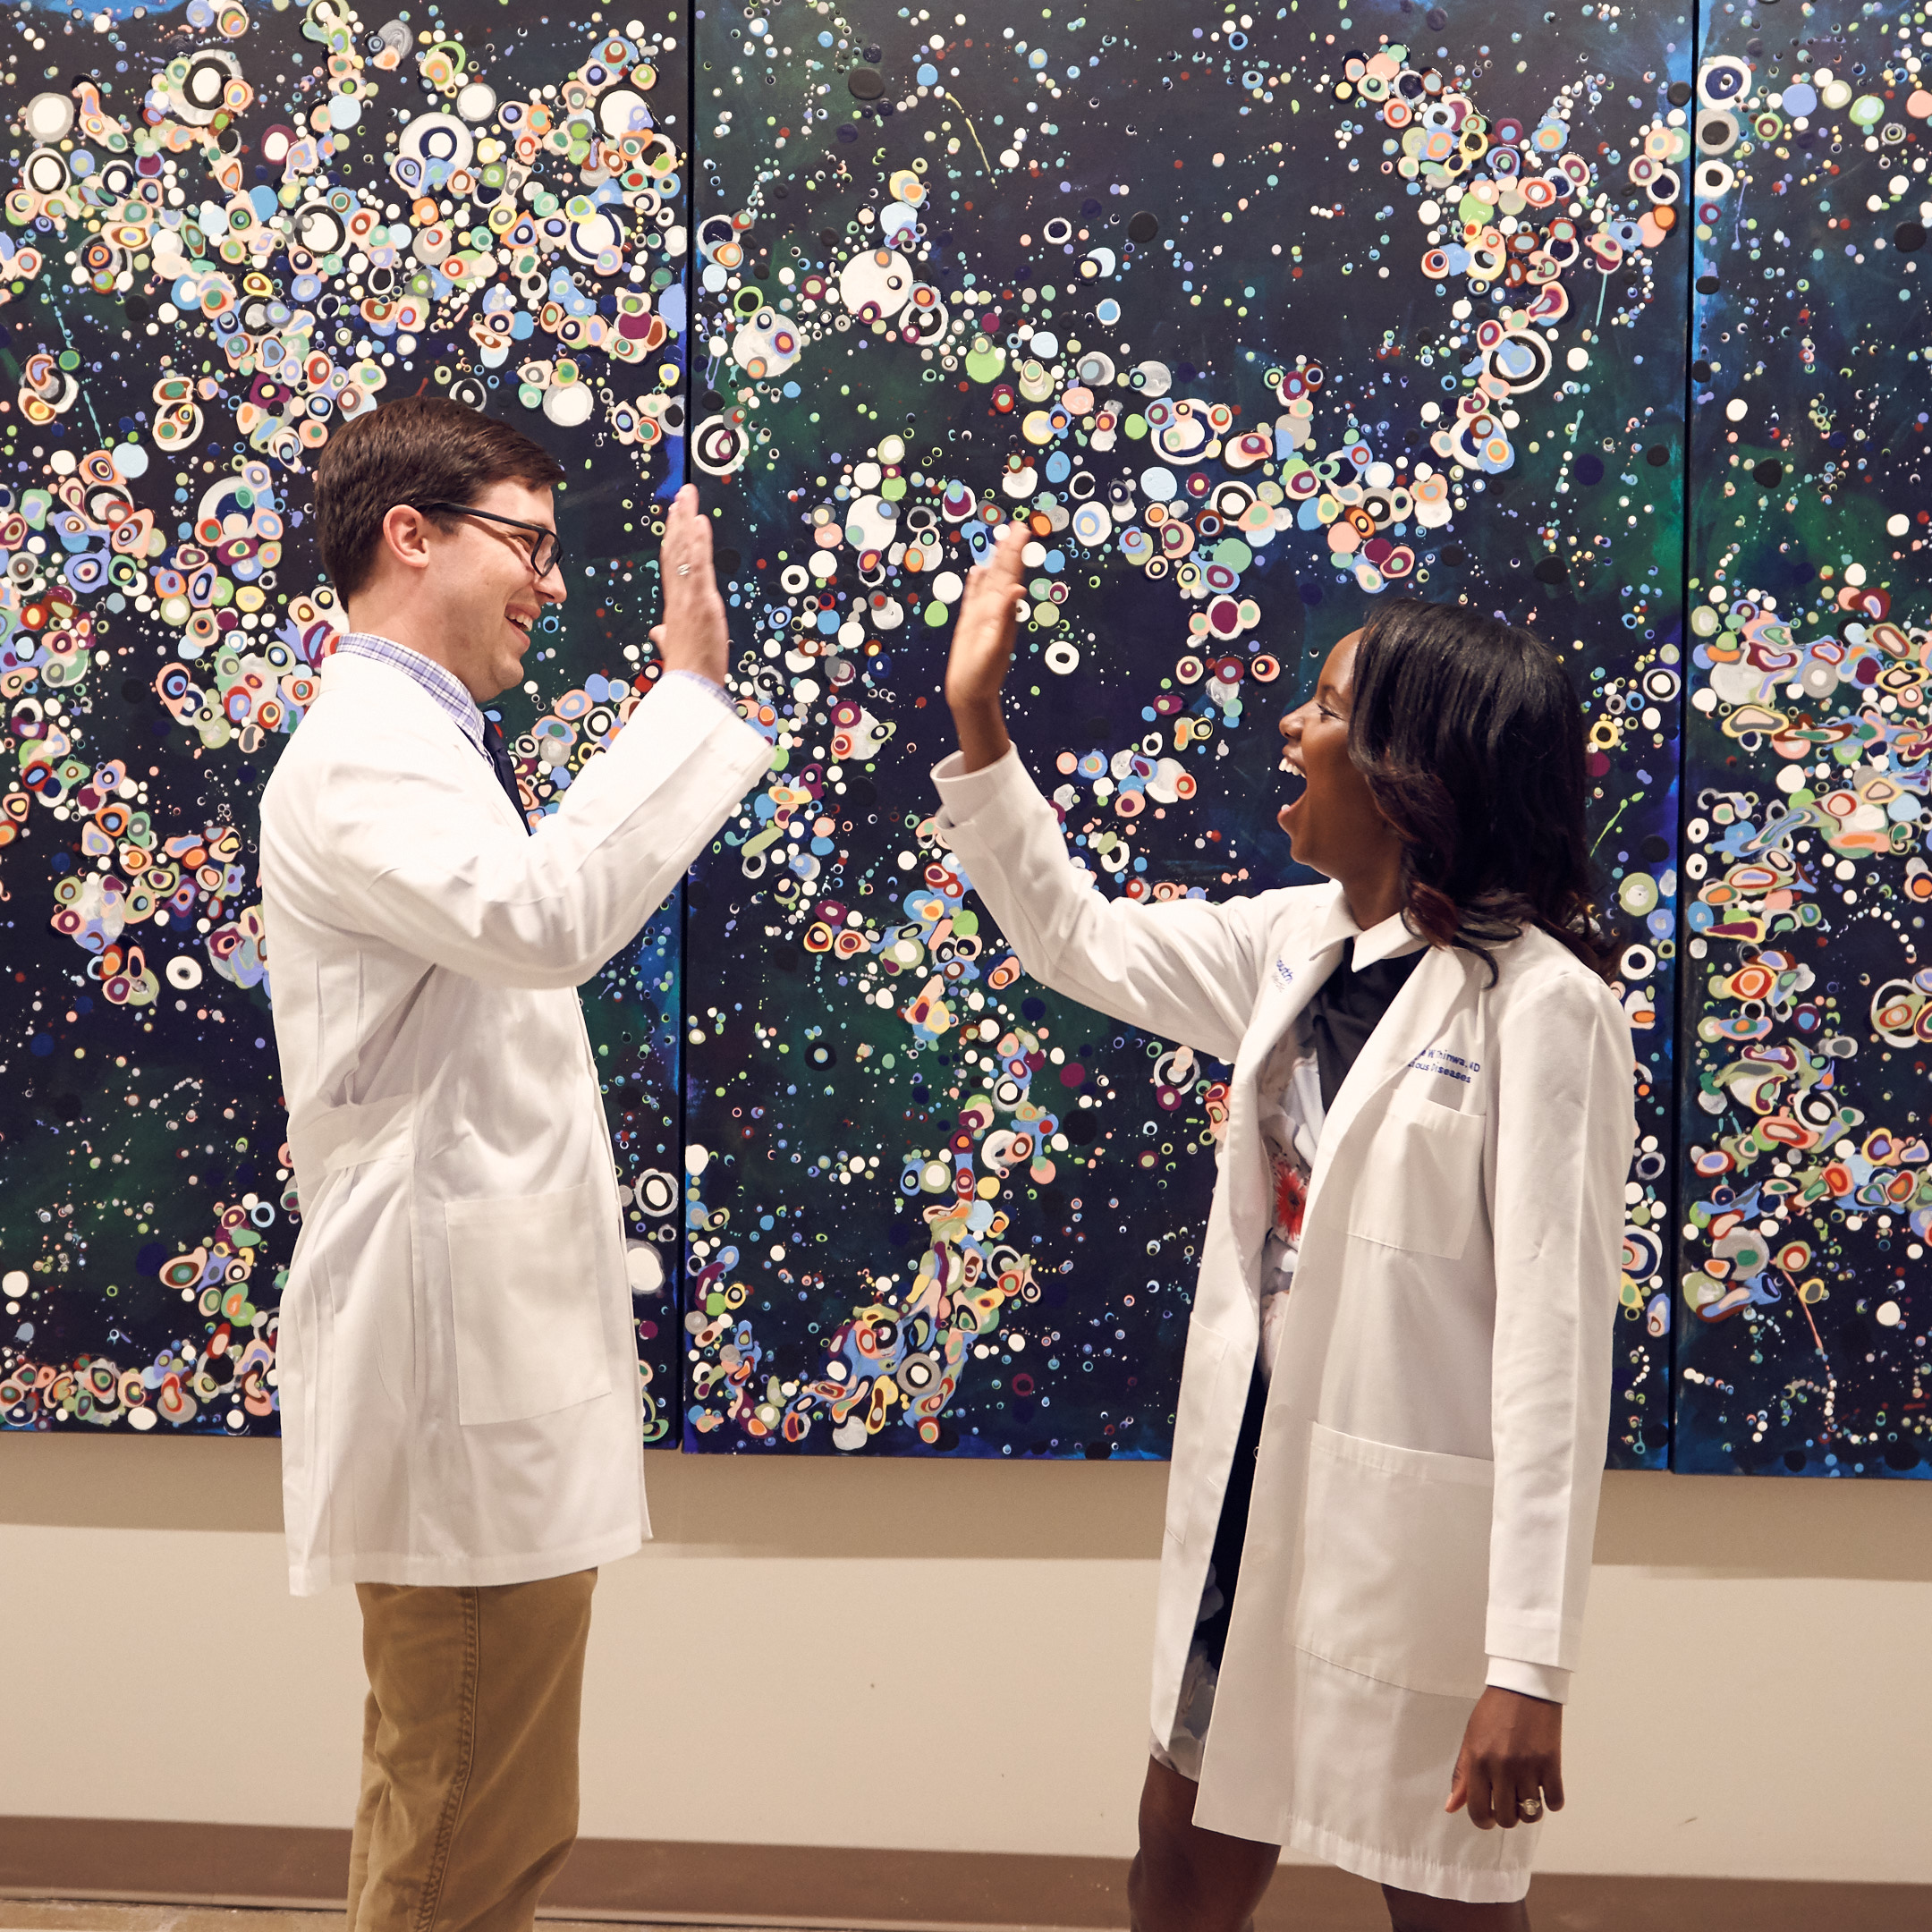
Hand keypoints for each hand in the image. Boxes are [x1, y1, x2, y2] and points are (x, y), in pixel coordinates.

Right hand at [649, 483, 729, 688]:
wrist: (689, 688)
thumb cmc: (686, 672)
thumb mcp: (675, 648)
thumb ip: (667, 636)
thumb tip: (659, 633)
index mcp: (674, 606)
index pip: (672, 565)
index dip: (673, 539)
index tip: (675, 518)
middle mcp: (679, 597)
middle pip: (675, 551)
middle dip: (678, 521)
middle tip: (681, 495)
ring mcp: (689, 597)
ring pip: (685, 553)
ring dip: (686, 522)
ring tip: (688, 497)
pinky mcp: (702, 601)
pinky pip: (699, 566)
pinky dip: (699, 542)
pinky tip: (700, 522)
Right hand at [944, 519, 1028, 771]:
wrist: (970, 694)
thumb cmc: (982, 675)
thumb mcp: (994, 646)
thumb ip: (1004, 617)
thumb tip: (1016, 589)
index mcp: (1003, 613)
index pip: (1011, 576)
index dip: (1015, 554)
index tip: (1022, 531)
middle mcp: (995, 611)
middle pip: (1003, 573)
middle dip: (1009, 550)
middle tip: (1017, 526)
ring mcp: (982, 616)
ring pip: (990, 581)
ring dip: (996, 560)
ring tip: (1001, 540)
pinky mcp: (970, 624)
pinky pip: (974, 597)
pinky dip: (977, 582)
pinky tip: (979, 569)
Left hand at [1445, 1687, 1563, 1830]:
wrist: (1523, 1687)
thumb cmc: (1493, 1711)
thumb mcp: (1471, 1739)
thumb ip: (1462, 1774)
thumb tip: (1451, 1806)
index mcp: (1478, 1761)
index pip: (1478, 1810)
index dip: (1483, 1821)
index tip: (1488, 1818)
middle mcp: (1502, 1768)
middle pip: (1507, 1818)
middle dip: (1507, 1817)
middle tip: (1508, 1803)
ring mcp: (1528, 1767)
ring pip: (1531, 1814)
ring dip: (1529, 1811)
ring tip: (1526, 1795)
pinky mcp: (1551, 1764)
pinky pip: (1555, 1802)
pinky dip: (1551, 1802)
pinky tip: (1544, 1787)